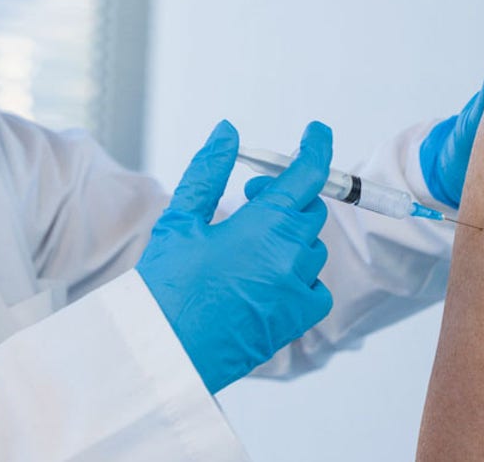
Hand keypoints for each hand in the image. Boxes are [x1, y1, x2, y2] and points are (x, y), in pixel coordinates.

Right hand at [136, 120, 333, 392]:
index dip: (317, 146)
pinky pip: (317, 288)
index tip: (316, 132)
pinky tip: (269, 277)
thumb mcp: (182, 219)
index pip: (310, 172)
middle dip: (286, 196)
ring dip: (291, 236)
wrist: (165, 351)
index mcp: (266, 224)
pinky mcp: (297, 319)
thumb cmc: (167, 284)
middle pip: (310, 209)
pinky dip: (302, 276)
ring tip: (250, 243)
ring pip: (312, 247)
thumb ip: (209, 170)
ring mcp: (298, 289)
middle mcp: (291, 254)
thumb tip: (228, 131)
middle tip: (250, 198)